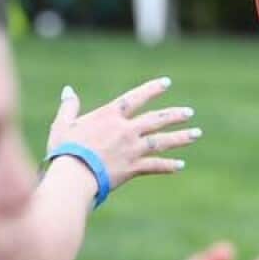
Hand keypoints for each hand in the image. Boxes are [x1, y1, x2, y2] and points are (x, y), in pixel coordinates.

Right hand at [47, 78, 200, 189]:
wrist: (73, 175)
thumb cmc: (65, 150)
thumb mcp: (62, 125)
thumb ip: (68, 107)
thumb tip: (68, 91)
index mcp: (109, 116)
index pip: (135, 97)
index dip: (152, 89)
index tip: (166, 83)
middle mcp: (126, 130)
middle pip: (156, 119)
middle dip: (174, 115)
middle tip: (189, 113)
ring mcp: (132, 149)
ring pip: (162, 141)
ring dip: (180, 137)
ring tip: (196, 134)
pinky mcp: (133, 168)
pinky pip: (155, 166)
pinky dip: (168, 165)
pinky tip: (180, 165)